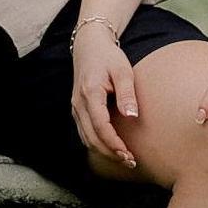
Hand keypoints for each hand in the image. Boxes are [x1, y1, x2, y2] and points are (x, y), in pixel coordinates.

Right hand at [69, 20, 140, 169]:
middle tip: (130, 162)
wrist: (89, 46)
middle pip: (92, 138)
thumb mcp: (123, 70)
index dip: (114, 144)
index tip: (129, 154)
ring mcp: (75, 108)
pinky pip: (85, 133)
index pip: (101, 127)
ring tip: (124, 158)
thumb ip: (126, 94)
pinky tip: (111, 148)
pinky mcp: (77, 110)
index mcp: (90, 93)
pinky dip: (97, 144)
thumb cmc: (108, 57)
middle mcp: (78, 103)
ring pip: (86, 138)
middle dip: (110, 153)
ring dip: (103, 151)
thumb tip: (132, 116)